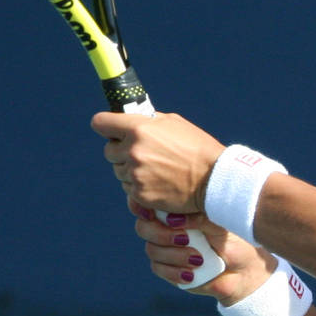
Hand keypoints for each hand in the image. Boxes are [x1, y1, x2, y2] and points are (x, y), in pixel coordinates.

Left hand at [94, 111, 225, 216]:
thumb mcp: (175, 123)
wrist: (215, 179)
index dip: (105, 126)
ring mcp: (135, 174)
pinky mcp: (140, 194)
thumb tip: (132, 120)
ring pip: (118, 171)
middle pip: (108, 150)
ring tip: (154, 170)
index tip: (110, 130)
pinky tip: (158, 183)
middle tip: (141, 154)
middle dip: (121, 151)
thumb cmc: (198, 148)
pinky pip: (129, 188)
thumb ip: (148, 121)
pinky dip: (140, 186)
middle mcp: (133, 151)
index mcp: (138, 129)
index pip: (100, 123)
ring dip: (130, 170)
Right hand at [131, 200, 270, 301]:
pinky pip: (158, 268)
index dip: (144, 208)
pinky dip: (173, 272)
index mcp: (178, 211)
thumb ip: (197, 216)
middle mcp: (168, 228)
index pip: (150, 204)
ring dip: (174, 256)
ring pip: (152, 250)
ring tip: (199, 260)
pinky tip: (191, 274)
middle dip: (162, 234)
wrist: (245, 271)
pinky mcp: (169, 269)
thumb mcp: (219, 222)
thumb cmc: (236, 241)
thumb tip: (172, 218)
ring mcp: (167, 249)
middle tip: (186, 239)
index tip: (152, 214)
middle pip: (144, 227)